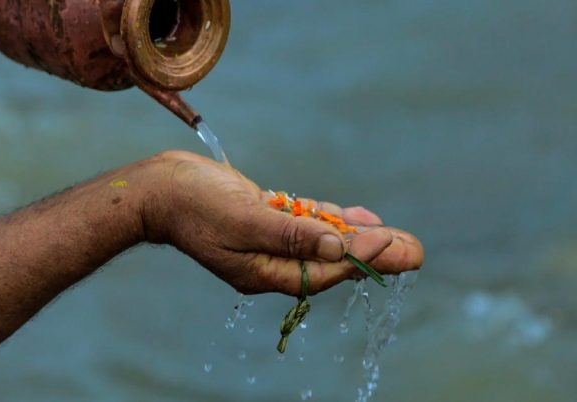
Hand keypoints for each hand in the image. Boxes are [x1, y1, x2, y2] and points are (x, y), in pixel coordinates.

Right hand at [140, 151, 423, 295]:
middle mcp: (270, 261)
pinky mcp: (265, 219)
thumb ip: (290, 235)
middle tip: (416, 251)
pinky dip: (334, 220)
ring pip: (324, 241)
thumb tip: (336, 248)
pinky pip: (307, 224)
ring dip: (360, 237)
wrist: (160, 189)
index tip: (393, 244)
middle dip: (374, 254)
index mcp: (264, 270)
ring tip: (400, 236)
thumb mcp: (243, 220)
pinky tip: (361, 217)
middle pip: (332, 261)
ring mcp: (268, 241)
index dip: (360, 258)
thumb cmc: (194, 204)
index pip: (323, 270)